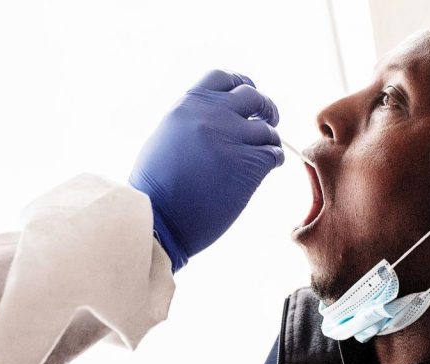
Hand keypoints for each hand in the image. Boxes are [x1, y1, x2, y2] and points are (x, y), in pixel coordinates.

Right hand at [129, 70, 283, 271]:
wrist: (157, 219)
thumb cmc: (156, 187)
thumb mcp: (167, 135)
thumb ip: (192, 119)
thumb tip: (218, 115)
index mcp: (188, 104)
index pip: (224, 77)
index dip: (241, 85)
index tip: (248, 99)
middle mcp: (211, 115)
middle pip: (253, 98)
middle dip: (265, 109)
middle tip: (268, 121)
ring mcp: (231, 138)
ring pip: (267, 130)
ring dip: (268, 142)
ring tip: (262, 154)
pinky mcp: (248, 165)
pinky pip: (273, 154)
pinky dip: (273, 160)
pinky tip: (265, 169)